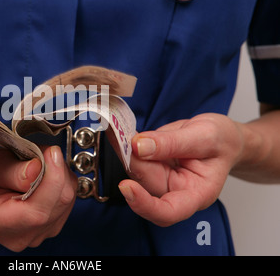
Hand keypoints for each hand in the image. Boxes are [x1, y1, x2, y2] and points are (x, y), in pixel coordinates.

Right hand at [0, 145, 76, 251]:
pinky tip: (43, 176)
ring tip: (37, 165)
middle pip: (58, 203)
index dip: (52, 179)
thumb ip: (12, 170)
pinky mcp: (50, 227)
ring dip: (60, 175)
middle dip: (57, 171)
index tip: (51, 152)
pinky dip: (61, 183)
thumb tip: (40, 168)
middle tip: (40, 152)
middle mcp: (21, 236)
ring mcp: (37, 235)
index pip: (38, 212)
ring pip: (67, 200)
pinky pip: (67, 201)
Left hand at [118, 113, 244, 225]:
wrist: (223, 138)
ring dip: (123, 150)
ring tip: (117, 129)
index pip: (168, 211)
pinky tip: (120, 130)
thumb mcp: (205, 136)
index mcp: (196, 194)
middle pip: (145, 183)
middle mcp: (175, 191)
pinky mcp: (152, 167)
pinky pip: (134, 158)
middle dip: (130, 160)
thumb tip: (139, 146)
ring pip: (135, 170)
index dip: (144, 204)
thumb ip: (172, 143)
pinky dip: (125, 144)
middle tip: (117, 134)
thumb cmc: (222, 142)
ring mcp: (161, 180)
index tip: (127, 187)